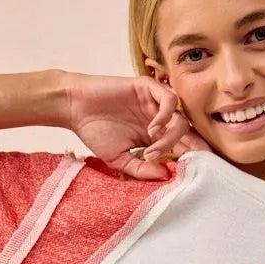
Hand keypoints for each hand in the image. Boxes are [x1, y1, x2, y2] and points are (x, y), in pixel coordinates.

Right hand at [65, 71, 207, 180]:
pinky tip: (152, 129)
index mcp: (154, 137)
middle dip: (185, 150)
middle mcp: (158, 120)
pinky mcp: (148, 88)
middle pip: (185, 135)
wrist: (76, 108)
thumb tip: (165, 175)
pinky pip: (169, 99)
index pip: (181, 147)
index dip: (189, 158)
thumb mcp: (119, 160)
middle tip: (174, 162)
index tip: (189, 174)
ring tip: (152, 148)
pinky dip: (166, 116)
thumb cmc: (95, 133)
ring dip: (171, 136)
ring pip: (180, 118)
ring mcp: (154, 104)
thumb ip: (141, 169)